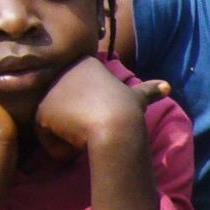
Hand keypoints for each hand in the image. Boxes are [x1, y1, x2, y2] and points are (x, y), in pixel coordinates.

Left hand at [35, 57, 164, 159]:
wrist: (116, 126)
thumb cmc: (127, 111)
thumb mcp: (138, 97)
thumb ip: (148, 90)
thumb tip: (167, 86)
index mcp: (86, 63)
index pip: (80, 92)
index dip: (90, 108)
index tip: (102, 116)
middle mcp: (63, 71)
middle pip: (64, 105)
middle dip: (76, 120)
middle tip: (94, 128)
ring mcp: (50, 91)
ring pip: (55, 121)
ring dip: (68, 134)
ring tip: (86, 137)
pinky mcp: (42, 111)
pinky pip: (47, 138)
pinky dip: (60, 147)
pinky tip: (76, 145)